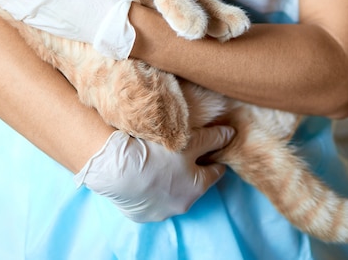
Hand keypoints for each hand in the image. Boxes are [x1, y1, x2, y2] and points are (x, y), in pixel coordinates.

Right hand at [74, 126, 234, 221]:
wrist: (116, 169)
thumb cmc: (157, 153)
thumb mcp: (190, 140)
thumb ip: (213, 138)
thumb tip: (231, 134)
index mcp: (197, 187)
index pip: (215, 171)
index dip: (213, 156)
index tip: (210, 147)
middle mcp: (182, 204)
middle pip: (194, 183)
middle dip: (191, 168)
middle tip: (182, 150)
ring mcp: (160, 212)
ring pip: (171, 192)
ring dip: (169, 178)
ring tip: (159, 159)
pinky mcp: (140, 214)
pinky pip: (150, 198)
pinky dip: (150, 186)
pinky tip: (143, 172)